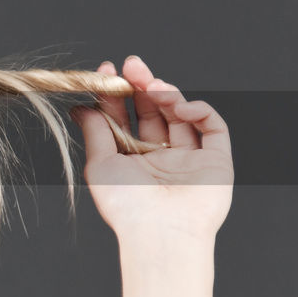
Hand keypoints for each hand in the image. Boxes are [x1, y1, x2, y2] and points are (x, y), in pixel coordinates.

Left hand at [69, 56, 232, 241]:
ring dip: (168, 94)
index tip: (106, 71)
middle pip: (154, 111)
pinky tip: (181, 106)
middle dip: (142, 84)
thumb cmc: (126, 205)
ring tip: (154, 86)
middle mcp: (161, 158)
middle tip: (132, 64)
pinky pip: (213, 127)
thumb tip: (81, 106)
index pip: (126, 118)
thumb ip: (95, 131)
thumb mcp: (101, 163)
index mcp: (133, 159)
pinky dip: (200, 110)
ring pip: (182, 115)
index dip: (117, 94)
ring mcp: (189, 159)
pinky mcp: (216, 161)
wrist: (159, 232)